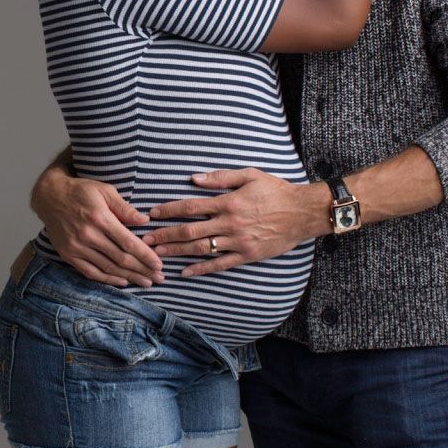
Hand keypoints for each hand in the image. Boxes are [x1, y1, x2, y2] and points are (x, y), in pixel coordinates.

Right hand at [33, 173, 163, 286]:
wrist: (50, 196)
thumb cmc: (82, 191)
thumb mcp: (105, 190)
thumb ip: (124, 208)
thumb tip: (144, 220)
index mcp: (100, 218)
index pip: (128, 242)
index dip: (146, 255)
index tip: (159, 264)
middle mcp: (88, 235)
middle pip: (120, 258)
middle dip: (142, 270)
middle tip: (159, 278)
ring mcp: (77, 247)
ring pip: (108, 268)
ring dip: (129, 277)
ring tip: (145, 282)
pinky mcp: (68, 255)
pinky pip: (90, 272)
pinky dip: (107, 279)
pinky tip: (122, 282)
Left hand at [143, 168, 331, 276]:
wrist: (302, 212)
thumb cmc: (276, 190)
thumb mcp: (250, 175)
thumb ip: (221, 178)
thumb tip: (194, 178)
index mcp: (229, 202)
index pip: (191, 206)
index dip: (169, 211)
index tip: (152, 214)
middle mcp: (230, 223)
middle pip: (190, 231)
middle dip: (165, 235)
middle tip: (145, 240)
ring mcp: (238, 241)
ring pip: (201, 249)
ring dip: (177, 252)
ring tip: (157, 256)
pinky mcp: (247, 255)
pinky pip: (220, 264)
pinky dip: (201, 269)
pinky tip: (185, 272)